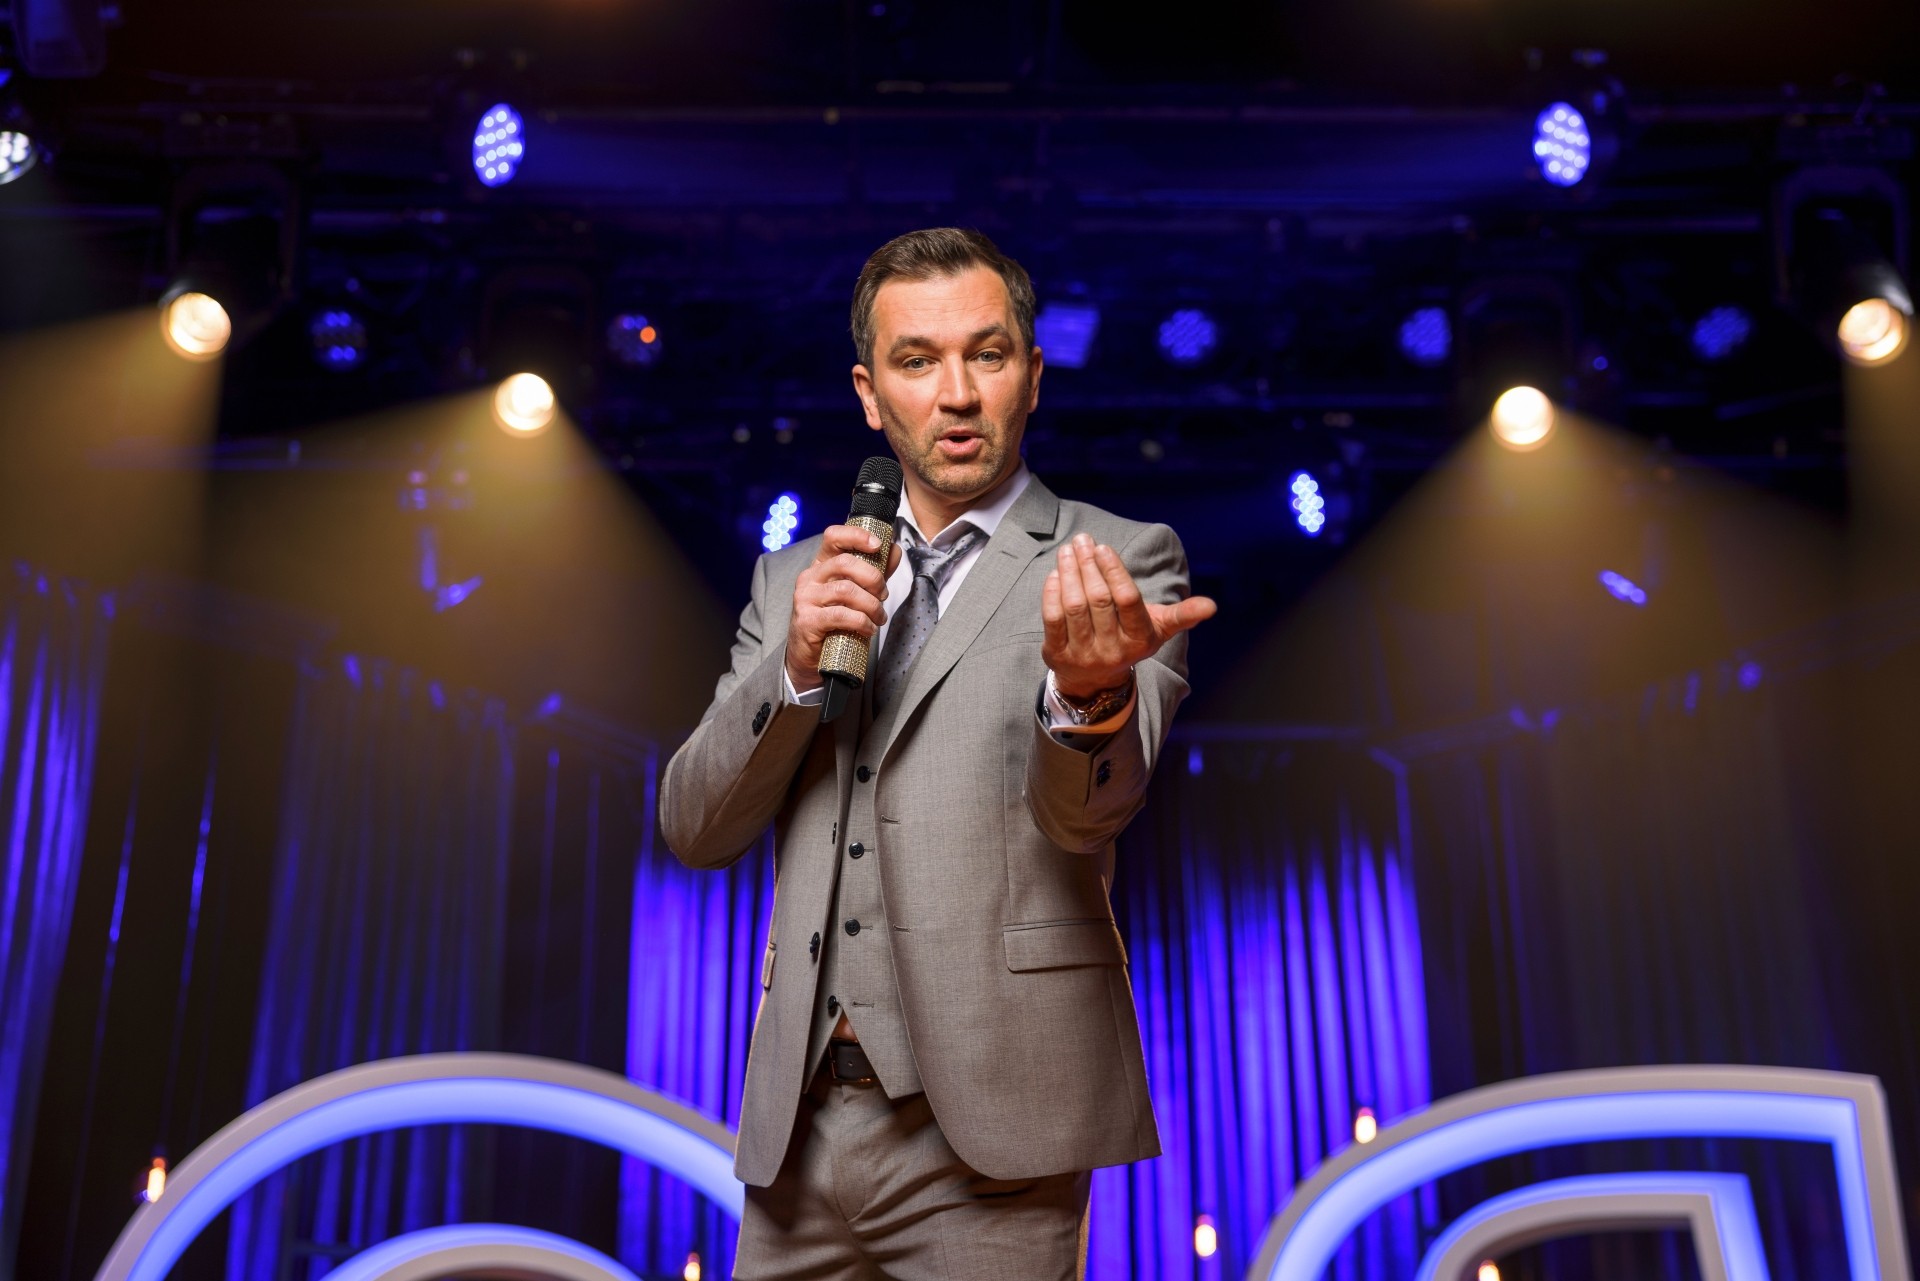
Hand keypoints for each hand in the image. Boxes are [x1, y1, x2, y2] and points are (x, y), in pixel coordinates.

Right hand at [786, 524, 902, 689]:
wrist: (810, 657)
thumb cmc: (835, 621)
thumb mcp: (856, 593)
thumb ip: (875, 572)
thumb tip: (895, 550)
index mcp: (821, 566)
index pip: (833, 537)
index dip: (856, 535)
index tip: (878, 545)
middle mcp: (809, 578)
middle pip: (845, 562)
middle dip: (873, 578)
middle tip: (883, 594)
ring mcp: (806, 599)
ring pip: (846, 590)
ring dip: (871, 604)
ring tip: (879, 617)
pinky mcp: (807, 621)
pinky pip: (841, 615)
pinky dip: (862, 621)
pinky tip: (868, 628)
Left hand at [1041, 531, 1216, 699]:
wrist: (1095, 678)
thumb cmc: (1129, 638)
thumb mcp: (1157, 628)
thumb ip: (1182, 615)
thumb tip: (1212, 606)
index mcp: (1140, 639)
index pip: (1127, 600)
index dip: (1114, 571)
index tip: (1103, 548)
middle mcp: (1113, 650)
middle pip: (1098, 599)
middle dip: (1088, 565)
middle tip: (1082, 541)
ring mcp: (1084, 654)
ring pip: (1074, 606)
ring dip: (1069, 573)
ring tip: (1068, 550)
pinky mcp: (1058, 655)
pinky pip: (1052, 618)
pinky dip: (1052, 592)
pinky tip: (1056, 573)